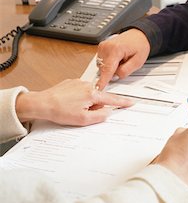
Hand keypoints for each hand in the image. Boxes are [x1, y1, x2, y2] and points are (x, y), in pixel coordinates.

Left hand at [15, 79, 133, 125]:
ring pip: (90, 95)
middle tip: (83, 113)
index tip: (130, 102)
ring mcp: (78, 83)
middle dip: (95, 106)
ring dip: (86, 102)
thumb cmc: (60, 111)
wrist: (42, 103)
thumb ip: (100, 116)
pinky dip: (78, 98)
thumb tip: (107, 112)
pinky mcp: (70, 82)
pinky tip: (69, 103)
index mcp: (92, 94)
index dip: (122, 102)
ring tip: (72, 108)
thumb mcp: (83, 119)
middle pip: (99, 98)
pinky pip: (80, 91)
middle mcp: (87, 86)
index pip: (112, 99)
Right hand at [96, 29, 149, 89]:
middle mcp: (106, 47)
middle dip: (113, 71)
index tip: (97, 88)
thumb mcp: (138, 62)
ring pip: (102, 67)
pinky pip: (102, 62)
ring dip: (111, 67)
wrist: (138, 35)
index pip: (107, 69)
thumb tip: (114, 77)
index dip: (102, 81)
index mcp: (115, 49)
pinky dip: (109, 63)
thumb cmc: (140, 46)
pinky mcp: (100, 48)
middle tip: (125, 63)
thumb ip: (125, 71)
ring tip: (122, 60)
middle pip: (104, 69)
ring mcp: (102, 47)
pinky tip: (117, 58)